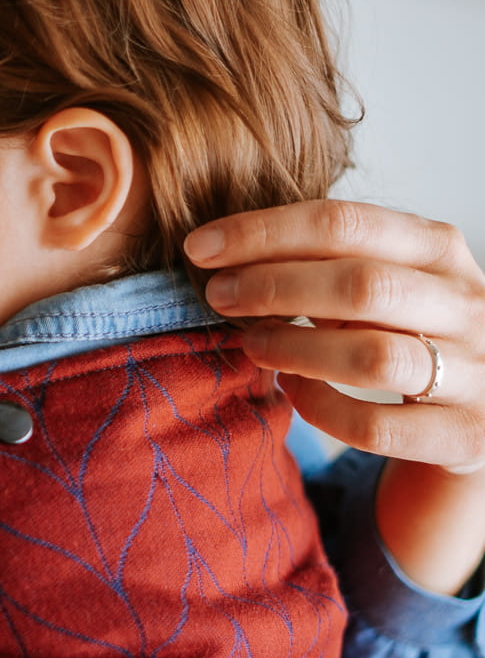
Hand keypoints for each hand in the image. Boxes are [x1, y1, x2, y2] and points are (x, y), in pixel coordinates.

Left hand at [185, 200, 484, 467]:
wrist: (477, 420)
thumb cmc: (407, 339)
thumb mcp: (382, 288)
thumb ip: (326, 265)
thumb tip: (225, 252)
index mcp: (441, 251)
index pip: (347, 221)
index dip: (264, 232)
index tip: (200, 248)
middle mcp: (468, 304)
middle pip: (360, 284)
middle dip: (272, 287)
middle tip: (217, 297)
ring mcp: (476, 372)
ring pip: (372, 356)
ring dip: (294, 348)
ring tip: (251, 345)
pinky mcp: (466, 436)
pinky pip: (377, 426)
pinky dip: (322, 409)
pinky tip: (294, 392)